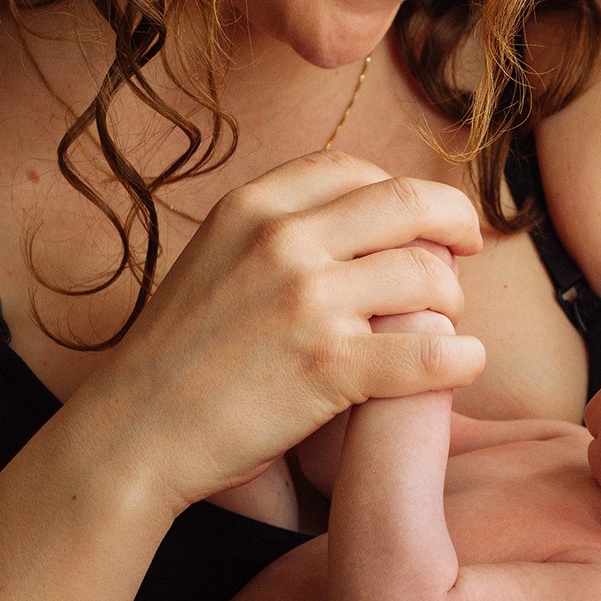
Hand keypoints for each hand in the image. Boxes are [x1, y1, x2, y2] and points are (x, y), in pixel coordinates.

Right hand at [73, 154, 484, 515]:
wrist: (132, 432)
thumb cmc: (177, 357)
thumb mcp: (213, 259)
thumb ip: (276, 231)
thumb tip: (357, 218)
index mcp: (252, 207)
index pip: (354, 169)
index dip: (402, 190)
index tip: (422, 218)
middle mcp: (282, 240)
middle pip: (409, 203)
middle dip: (455, 223)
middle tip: (468, 249)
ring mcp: (307, 300)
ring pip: (428, 275)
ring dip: (452, 300)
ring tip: (445, 324)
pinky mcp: (330, 366)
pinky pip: (432, 352)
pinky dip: (463, 359)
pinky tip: (464, 366)